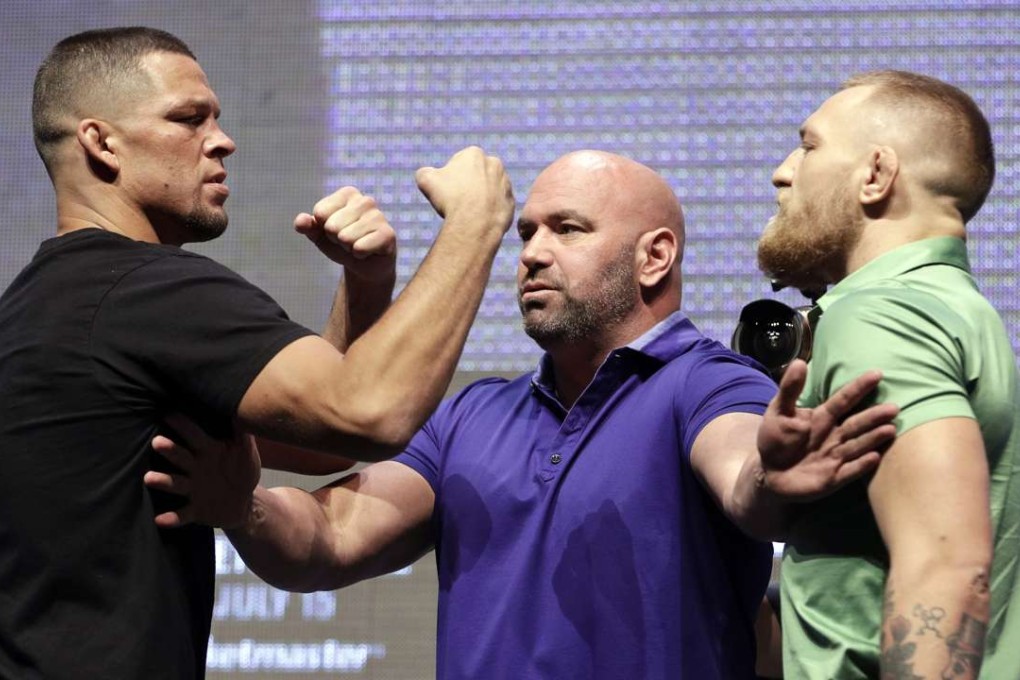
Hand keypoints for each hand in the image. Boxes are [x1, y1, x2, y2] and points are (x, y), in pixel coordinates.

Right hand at [144, 414, 260, 528]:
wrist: (243, 502)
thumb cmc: (242, 471)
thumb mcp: (246, 452)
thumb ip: (244, 434)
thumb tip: (243, 411)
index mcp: (208, 450)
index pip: (194, 435)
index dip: (183, 426)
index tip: (169, 413)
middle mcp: (195, 468)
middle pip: (180, 457)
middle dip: (169, 450)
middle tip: (156, 442)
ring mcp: (192, 489)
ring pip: (176, 484)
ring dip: (163, 480)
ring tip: (148, 477)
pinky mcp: (195, 510)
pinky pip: (182, 514)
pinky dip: (171, 518)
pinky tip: (159, 519)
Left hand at [294, 186, 396, 282]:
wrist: (365, 265)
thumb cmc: (341, 244)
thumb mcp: (320, 235)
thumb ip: (308, 226)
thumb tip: (301, 221)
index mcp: (348, 194)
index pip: (320, 213)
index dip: (323, 228)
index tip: (335, 232)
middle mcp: (365, 201)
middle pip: (332, 226)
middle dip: (336, 240)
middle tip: (348, 242)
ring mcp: (379, 217)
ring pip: (345, 238)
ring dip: (348, 248)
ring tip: (357, 246)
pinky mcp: (388, 235)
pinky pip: (359, 248)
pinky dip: (359, 255)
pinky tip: (368, 252)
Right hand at [415, 146, 514, 235]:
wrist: (475, 222)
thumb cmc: (450, 198)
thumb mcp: (425, 180)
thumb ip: (425, 172)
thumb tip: (426, 174)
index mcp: (474, 153)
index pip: (459, 163)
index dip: (450, 177)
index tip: (447, 190)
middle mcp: (494, 164)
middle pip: (476, 175)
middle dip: (468, 185)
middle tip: (457, 201)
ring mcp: (505, 183)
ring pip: (488, 190)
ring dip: (480, 198)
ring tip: (468, 212)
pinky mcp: (510, 202)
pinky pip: (497, 206)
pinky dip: (489, 212)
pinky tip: (479, 219)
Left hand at [757, 359, 898, 500]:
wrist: (768, 473)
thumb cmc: (775, 438)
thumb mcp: (779, 411)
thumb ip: (790, 389)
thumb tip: (798, 362)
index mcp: (822, 418)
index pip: (843, 400)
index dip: (858, 387)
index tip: (877, 374)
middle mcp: (833, 436)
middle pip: (855, 424)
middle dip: (874, 416)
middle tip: (894, 407)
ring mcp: (835, 457)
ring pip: (857, 445)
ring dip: (873, 438)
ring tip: (890, 429)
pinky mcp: (832, 478)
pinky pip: (849, 471)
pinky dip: (861, 465)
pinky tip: (874, 457)